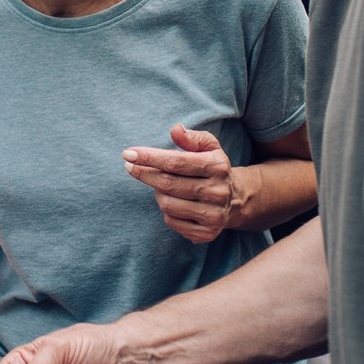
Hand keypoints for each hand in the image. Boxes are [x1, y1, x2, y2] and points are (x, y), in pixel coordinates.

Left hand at [125, 123, 239, 243]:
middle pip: (168, 184)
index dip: (149, 158)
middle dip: (144, 174)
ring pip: (167, 204)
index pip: (176, 162)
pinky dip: (166, 211)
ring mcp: (213, 215)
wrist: (235, 200)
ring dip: (157, 193)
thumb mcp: (209, 147)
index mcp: (218, 167)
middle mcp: (218, 192)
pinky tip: (173, 202)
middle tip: (130, 166)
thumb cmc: (212, 168)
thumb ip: (192, 138)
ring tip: (162, 185)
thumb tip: (176, 130)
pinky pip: (171, 222)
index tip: (128, 154)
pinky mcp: (206, 234)